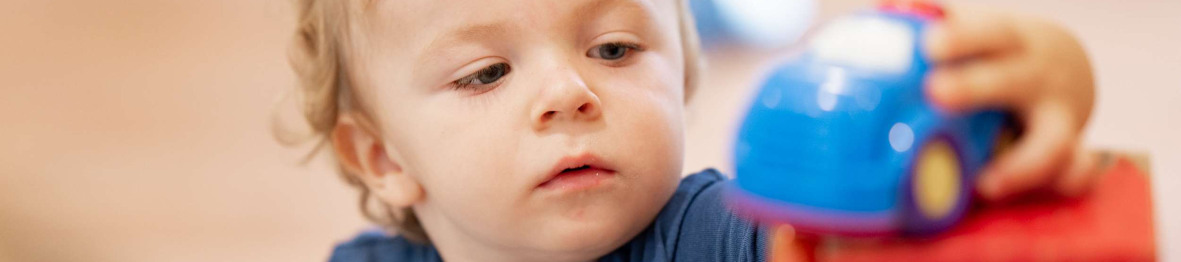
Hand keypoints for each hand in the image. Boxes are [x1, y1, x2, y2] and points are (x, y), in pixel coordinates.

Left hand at [922, 5, 1103, 200]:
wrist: (1067, 68)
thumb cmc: (1000, 50)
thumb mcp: (976, 28)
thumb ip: (936, 20)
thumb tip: (887, 7)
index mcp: (1010, 43)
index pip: (990, 33)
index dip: (962, 37)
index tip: (929, 45)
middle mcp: (1038, 79)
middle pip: (1014, 81)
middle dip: (977, 88)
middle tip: (936, 92)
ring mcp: (1057, 120)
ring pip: (1052, 143)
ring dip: (1023, 166)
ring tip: (985, 184)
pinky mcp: (1066, 156)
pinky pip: (1075, 175)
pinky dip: (1059, 186)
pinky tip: (1008, 195)